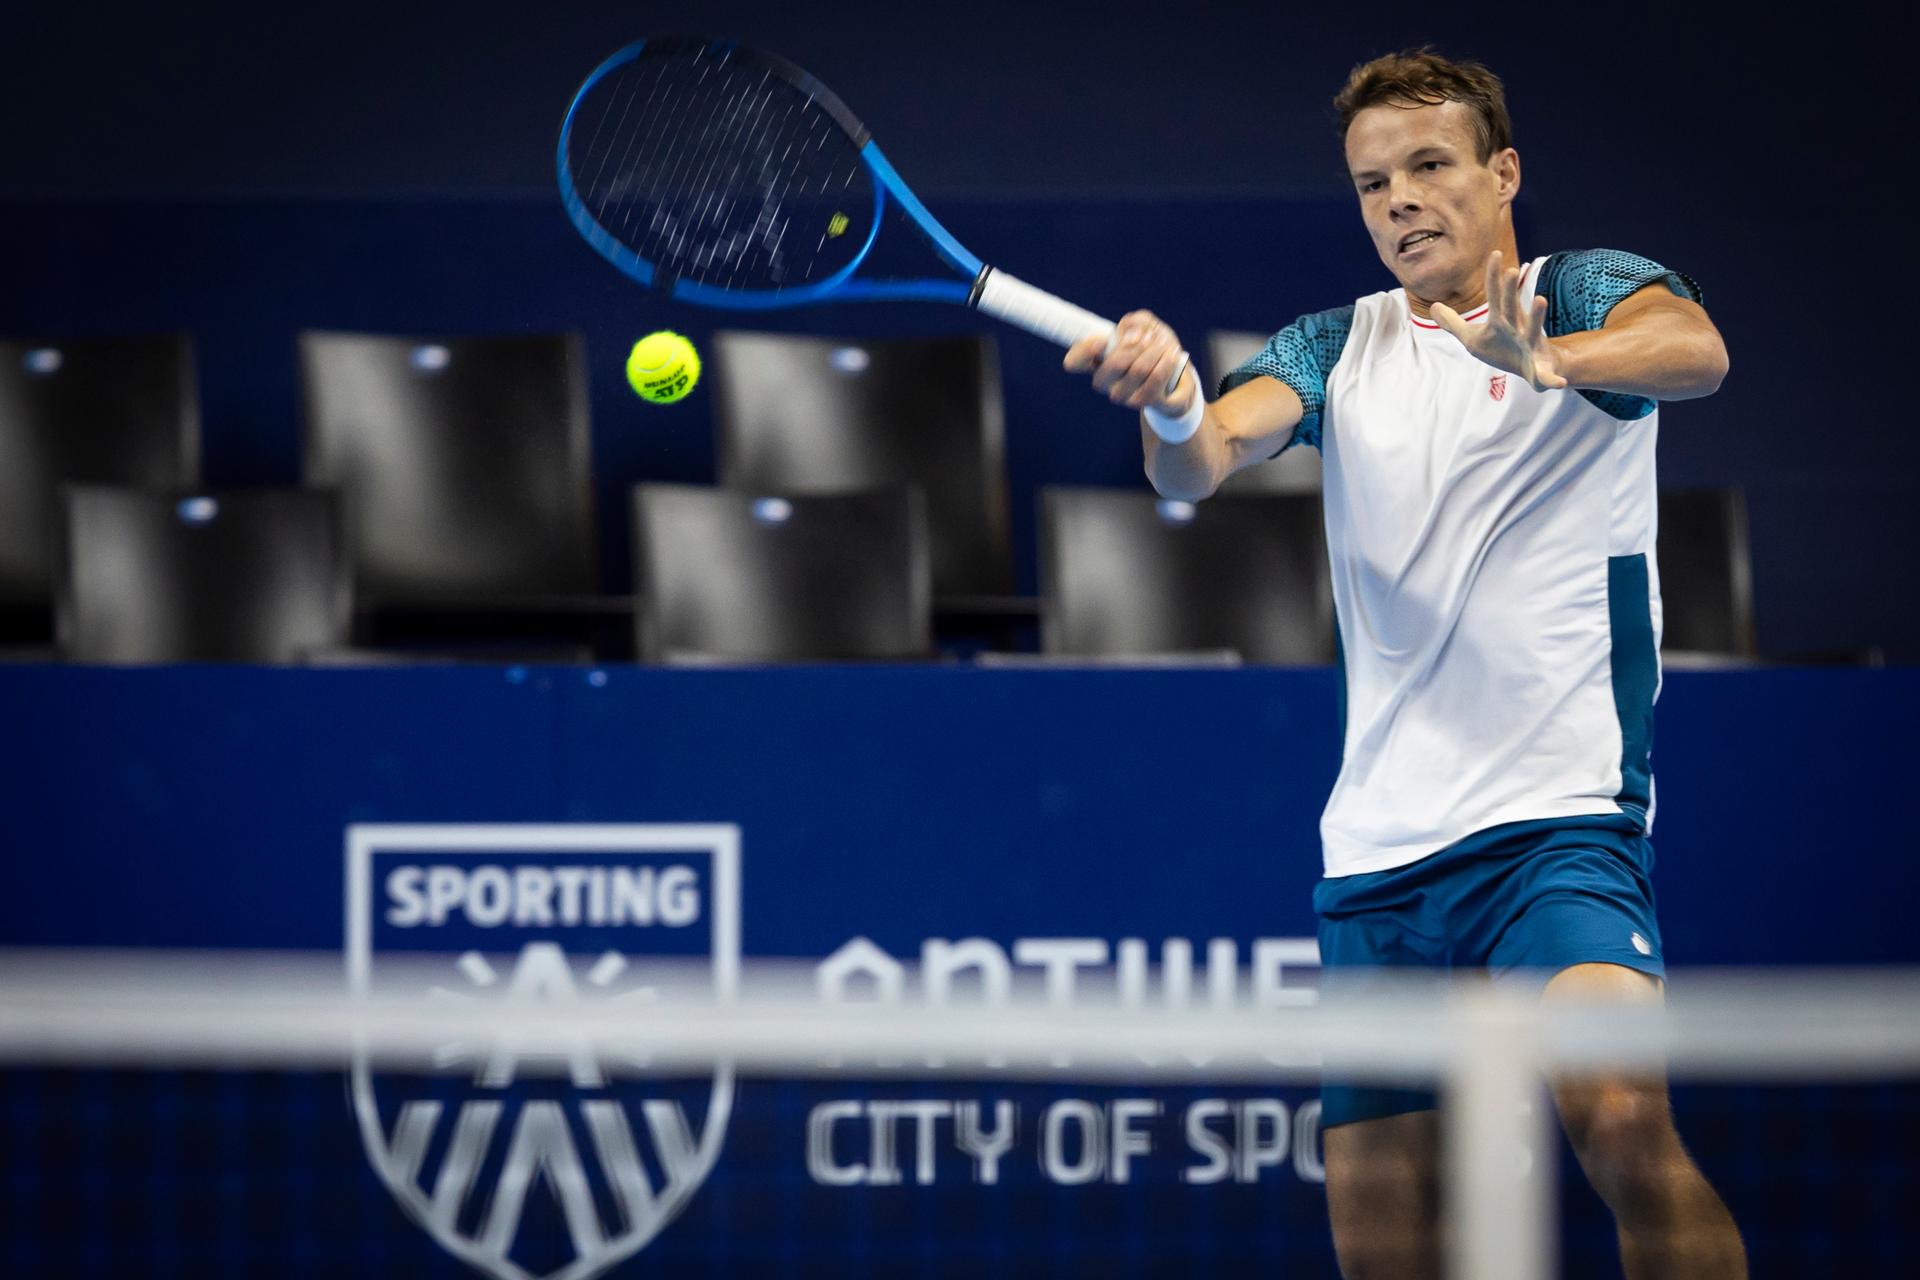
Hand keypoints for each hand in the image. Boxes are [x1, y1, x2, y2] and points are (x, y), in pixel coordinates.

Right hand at [1063, 310, 1194, 413]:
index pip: (1074, 361)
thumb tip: (1130, 335)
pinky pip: (1155, 379)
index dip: (1084, 350)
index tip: (1102, 340)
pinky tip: (1171, 357)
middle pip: (1114, 363)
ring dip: (1157, 351)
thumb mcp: (1147, 327)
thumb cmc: (1154, 348)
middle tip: (1152, 338)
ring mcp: (1122, 396)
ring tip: (1165, 346)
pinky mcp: (1143, 403)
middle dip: (1140, 344)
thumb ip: (1136, 322)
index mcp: (1097, 361)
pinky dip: (1166, 363)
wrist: (1177, 376)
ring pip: (1139, 369)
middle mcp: (1105, 382)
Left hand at [1430, 251, 1568, 391]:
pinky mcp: (1539, 369)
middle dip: (1510, 292)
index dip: (1493, 277)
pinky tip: (1558, 382)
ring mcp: (1530, 347)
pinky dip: (1553, 379)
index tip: (1495, 253)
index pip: (1495, 296)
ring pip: (1534, 331)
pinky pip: (1547, 376)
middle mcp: (1518, 329)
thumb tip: (1433, 307)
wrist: (1533, 369)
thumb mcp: (1473, 338)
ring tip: (1542, 299)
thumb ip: (1453, 323)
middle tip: (1510, 270)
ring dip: (1538, 317)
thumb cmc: (1502, 349)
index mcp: (1502, 321)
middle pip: (1511, 309)